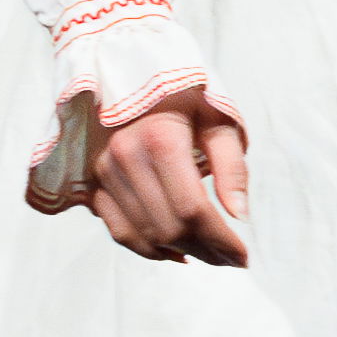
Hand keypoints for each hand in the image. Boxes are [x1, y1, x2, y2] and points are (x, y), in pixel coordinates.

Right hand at [82, 88, 254, 266]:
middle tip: (232, 259)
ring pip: (144, 234)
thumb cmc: (187, 99)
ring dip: (181, 253)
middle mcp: (126, 157)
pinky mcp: (93, 182)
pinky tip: (176, 253)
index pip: (192, 209)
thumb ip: (232, 168)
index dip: (220, 239)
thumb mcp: (221, 121)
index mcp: (161, 139)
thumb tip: (239, 216)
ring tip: (210, 256)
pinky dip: (148, 250)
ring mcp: (104, 172)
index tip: (243, 255)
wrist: (136, 77)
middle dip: (205, 251)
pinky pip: (119, 230)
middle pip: (168, 227)